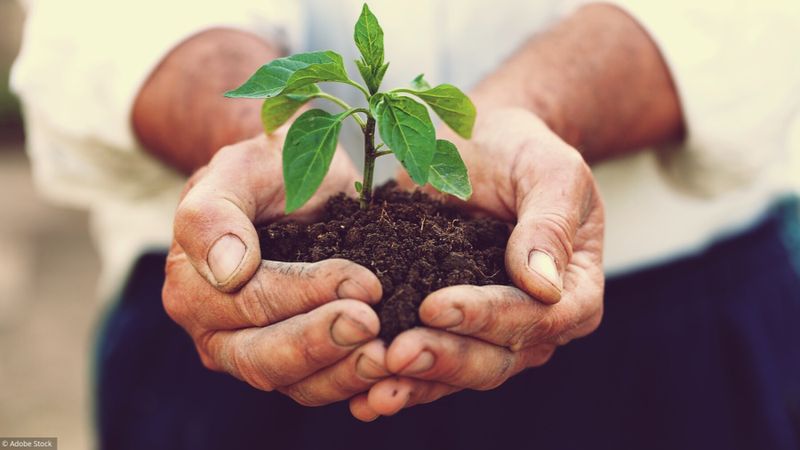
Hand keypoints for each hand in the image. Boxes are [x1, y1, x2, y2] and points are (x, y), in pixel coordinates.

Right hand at [164, 130, 390, 405]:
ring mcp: (255, 353)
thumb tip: (227, 273)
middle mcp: (216, 331)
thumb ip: (214, 213)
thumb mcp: (238, 169)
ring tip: (388, 355)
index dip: (304, 295)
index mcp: (193, 286)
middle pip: (263, 358)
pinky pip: (321, 386)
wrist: (299, 182)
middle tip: (373, 325)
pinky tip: (391, 367)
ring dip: (343, 373)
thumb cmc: (266, 170)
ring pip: (295, 384)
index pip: (248, 302)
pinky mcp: (296, 366)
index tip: (362, 282)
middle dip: (321, 343)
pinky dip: (356, 381)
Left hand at [349, 108, 604, 420]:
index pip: (538, 318)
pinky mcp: (450, 330)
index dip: (488, 318)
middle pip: (496, 359)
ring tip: (373, 387)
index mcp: (573, 291)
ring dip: (417, 382)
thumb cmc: (523, 151)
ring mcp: (491, 333)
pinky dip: (400, 381)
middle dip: (445, 358)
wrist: (482, 146)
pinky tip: (362, 396)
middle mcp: (536, 323)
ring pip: (459, 372)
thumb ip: (550, 223)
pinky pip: (429, 366)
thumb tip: (544, 285)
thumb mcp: (550, 171)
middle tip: (396, 354)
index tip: (436, 306)